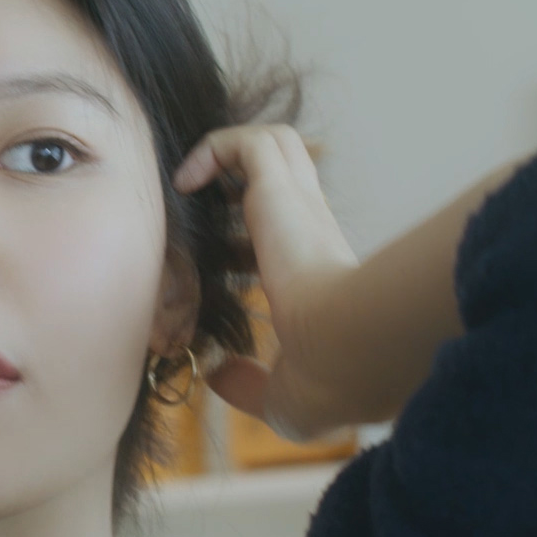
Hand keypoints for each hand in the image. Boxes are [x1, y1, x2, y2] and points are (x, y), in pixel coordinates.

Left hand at [171, 125, 359, 439]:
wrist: (348, 354)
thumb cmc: (328, 379)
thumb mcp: (280, 394)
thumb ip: (249, 386)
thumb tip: (219, 375)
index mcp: (320, 272)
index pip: (290, 234)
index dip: (253, 237)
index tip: (221, 263)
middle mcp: (315, 230)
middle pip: (288, 176)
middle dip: (245, 180)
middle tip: (206, 207)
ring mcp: (302, 205)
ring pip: (277, 144)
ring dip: (232, 153)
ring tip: (194, 186)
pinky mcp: (281, 188)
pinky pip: (246, 141)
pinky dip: (212, 149)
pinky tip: (187, 183)